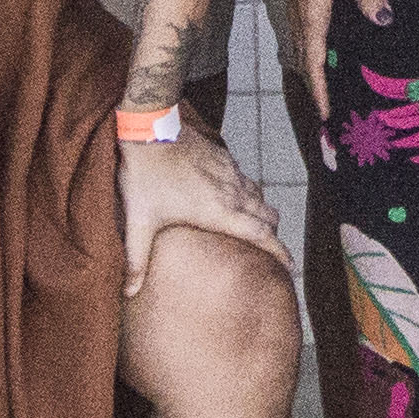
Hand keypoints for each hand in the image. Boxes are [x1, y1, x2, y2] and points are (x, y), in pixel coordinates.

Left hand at [119, 128, 288, 295]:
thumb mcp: (139, 221)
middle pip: (268, 216)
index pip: (261, 235)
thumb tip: (128, 291)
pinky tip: (234, 197)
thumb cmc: (145, 175)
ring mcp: (230, 171)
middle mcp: (232, 192)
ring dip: (261, 212)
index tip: (290, 267)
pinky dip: (248, 192)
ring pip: (259, 195)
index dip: (279, 252)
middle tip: (271, 250)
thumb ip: (136, 259)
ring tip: (255, 226)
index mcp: (219, 211)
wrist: (150, 126)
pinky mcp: (223, 156)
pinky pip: (245, 178)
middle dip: (273, 234)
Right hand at [285, 0, 388, 120]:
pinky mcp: (300, 0)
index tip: (326, 115)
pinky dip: (311, 53)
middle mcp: (300, 17)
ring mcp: (297, 8)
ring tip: (326, 88)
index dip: (320, 90)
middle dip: (314, 86)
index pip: (314, 63)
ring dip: (312, 70)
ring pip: (301, 49)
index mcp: (311, 16)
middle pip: (304, 62)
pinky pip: (303, 37)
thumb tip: (384, 21)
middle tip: (330, 109)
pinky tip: (324, 52)